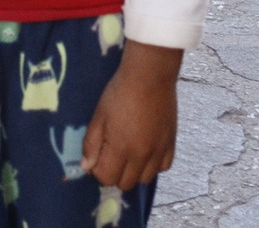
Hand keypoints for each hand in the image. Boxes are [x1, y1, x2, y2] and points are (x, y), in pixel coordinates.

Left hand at [83, 42, 181, 190]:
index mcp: (121, 148)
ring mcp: (159, 151)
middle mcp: (142, 156)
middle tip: (111, 154)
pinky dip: (153, 165)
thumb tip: (87, 167)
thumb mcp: (99, 116)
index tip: (97, 156)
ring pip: (145, 179)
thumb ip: (91, 143)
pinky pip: (163, 167)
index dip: (98, 170)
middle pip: (126, 183)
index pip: (107, 178)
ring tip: (129, 152)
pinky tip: (146, 150)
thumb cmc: (119, 93)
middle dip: (115, 173)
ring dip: (134, 171)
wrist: (150, 76)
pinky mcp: (172, 143)